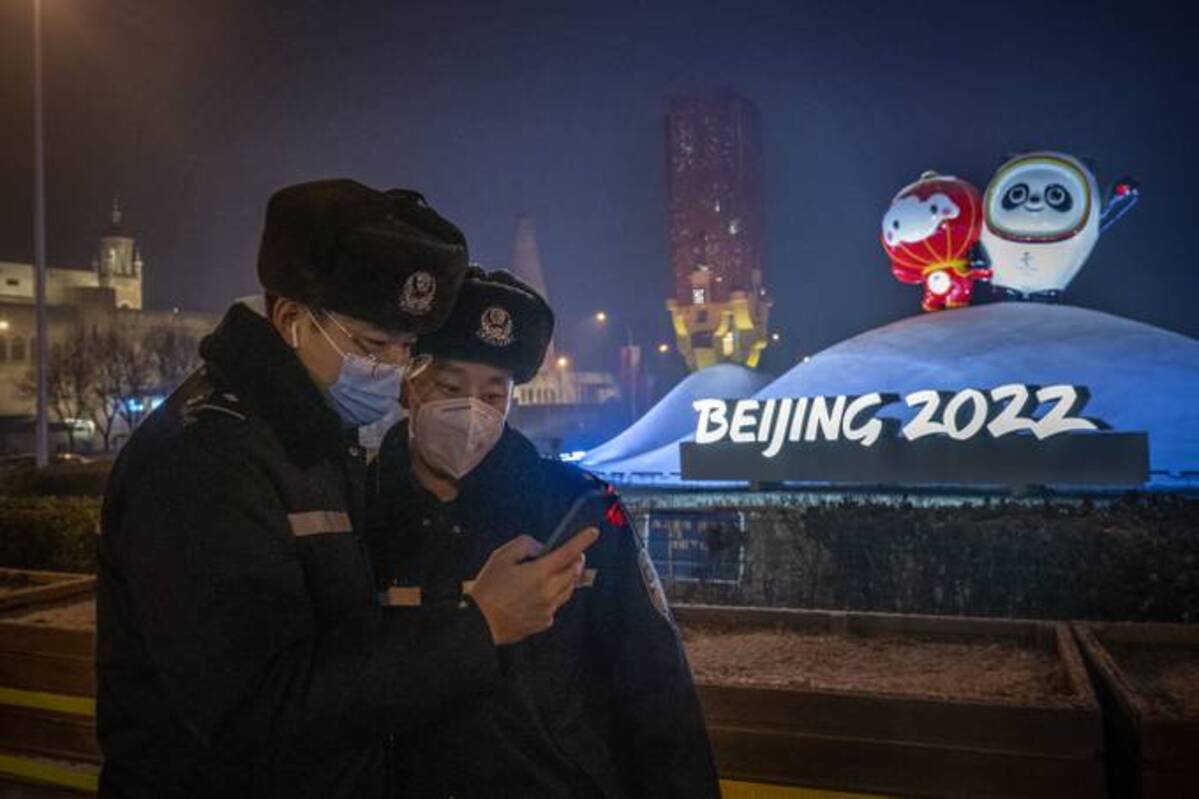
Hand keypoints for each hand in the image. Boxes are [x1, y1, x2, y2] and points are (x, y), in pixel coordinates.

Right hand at [466, 527, 599, 644]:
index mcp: (540, 573)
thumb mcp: (501, 556)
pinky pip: (556, 604)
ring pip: (569, 589)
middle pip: (574, 572)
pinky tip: (540, 593)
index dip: (582, 540)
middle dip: (577, 559)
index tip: (593, 532)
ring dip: (568, 577)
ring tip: (556, 572)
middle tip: (573, 553)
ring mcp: (549, 609)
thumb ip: (525, 545)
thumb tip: (540, 548)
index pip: (568, 553)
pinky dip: (554, 595)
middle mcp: (549, 592)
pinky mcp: (545, 622)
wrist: (480, 623)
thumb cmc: (488, 588)